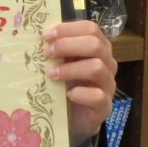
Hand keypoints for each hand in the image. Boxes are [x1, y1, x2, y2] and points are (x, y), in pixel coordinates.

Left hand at [42, 19, 116, 146]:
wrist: (71, 118)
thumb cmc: (65, 84)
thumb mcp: (60, 63)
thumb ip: (55, 49)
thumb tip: (38, 35)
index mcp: (97, 47)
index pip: (90, 28)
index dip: (68, 29)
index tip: (46, 36)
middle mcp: (107, 63)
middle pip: (95, 45)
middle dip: (67, 46)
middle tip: (46, 53)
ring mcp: (108, 85)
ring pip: (97, 67)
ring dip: (70, 69)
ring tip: (51, 74)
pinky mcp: (104, 106)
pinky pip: (98, 96)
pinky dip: (80, 94)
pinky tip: (68, 94)